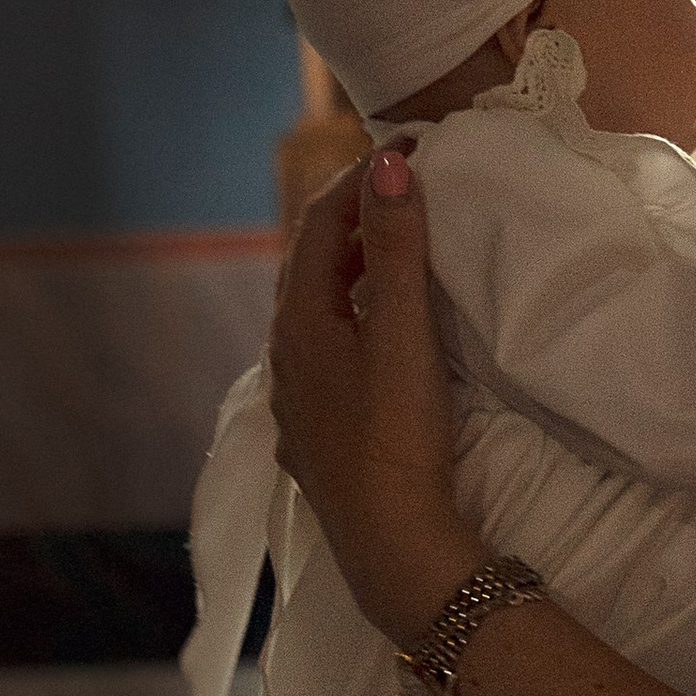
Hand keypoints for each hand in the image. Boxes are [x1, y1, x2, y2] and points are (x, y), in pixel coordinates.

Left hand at [266, 147, 474, 648]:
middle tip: (408, 185)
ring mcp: (298, 398)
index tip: (411, 150)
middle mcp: (285, 356)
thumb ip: (398, 249)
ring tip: (403, 244)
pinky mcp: (319, 431)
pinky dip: (357, 314)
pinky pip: (330, 349)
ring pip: (319, 309)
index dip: (361, 180)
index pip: (319, 225)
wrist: (393, 545)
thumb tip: (388, 166)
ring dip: (355, 266)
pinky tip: (383, 329)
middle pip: (312, 264)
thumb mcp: (404, 335)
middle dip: (355, 216)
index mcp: (297, 324)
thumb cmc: (397, 437)